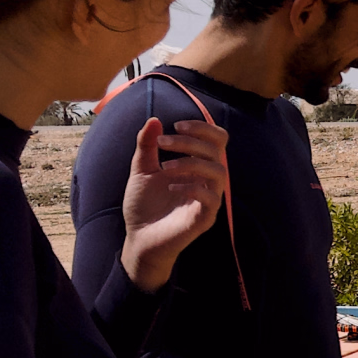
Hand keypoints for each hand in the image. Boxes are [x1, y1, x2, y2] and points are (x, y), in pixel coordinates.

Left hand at [120, 118, 228, 290]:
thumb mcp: (141, 170)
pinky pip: (211, 198)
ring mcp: (209, 199)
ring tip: (165, 168)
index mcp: (197, 166)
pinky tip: (170, 187)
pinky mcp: (205, 218)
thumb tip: (154, 120)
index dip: (202, 128)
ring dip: (191, 162)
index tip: (176, 126)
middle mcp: (208, 180)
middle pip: (216, 151)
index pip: (216, 140)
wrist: (139, 238)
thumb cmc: (144, 205)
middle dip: (189, 142)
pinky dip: (192, 186)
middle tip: (163, 142)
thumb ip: (147, 146)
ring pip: (218, 171)